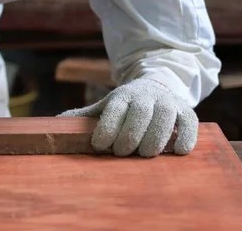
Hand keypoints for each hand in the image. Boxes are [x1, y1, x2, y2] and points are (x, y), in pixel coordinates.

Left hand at [58, 79, 197, 156]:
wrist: (156, 86)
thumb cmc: (125, 105)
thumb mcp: (104, 106)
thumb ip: (83, 117)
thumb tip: (52, 126)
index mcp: (122, 95)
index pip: (114, 108)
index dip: (107, 127)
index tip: (100, 146)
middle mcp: (145, 95)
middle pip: (139, 112)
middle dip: (130, 134)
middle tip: (122, 152)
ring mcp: (167, 101)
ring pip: (165, 116)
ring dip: (156, 137)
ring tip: (146, 154)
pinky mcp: (186, 110)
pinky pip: (190, 122)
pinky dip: (186, 136)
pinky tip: (177, 152)